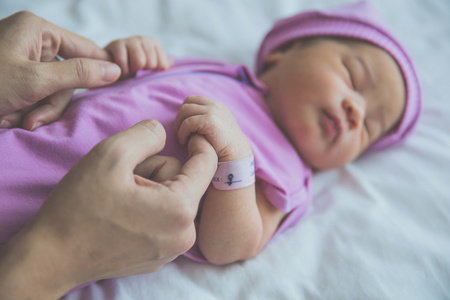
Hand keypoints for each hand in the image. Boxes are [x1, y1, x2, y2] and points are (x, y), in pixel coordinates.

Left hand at [0, 11, 121, 129]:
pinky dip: (27, 111)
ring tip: (17, 119)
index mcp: (38, 30)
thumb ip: (79, 73)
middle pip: (69, 76)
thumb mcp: (35, 80)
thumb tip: (114, 70)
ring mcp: (24, 60)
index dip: (99, 68)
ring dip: (37, 110)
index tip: (117, 84)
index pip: (85, 48)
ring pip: (54, 91)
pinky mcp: (17, 77)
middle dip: (51, 102)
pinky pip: (38, 96)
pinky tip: (9, 117)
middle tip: (33, 118)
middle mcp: (33, 41)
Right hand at [0, 120, 216, 298]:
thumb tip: (164, 133)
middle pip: (185, 182)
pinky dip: (148, 210)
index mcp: (179, 209)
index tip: (186, 132)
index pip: (207, 164)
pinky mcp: (158, 257)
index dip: (199, 142)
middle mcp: (183, 235)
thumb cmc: (79, 207)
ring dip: (152, 190)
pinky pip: (165, 220)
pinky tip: (121, 215)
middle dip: (159, 171)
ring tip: (121, 198)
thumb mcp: (111, 154)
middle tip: (126, 178)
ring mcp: (171, 250)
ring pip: (174, 200)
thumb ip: (147, 134)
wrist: (52, 257)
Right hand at [105, 36, 173, 76]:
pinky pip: (124, 63)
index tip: (146, 69)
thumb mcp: (149, 64)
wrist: (111, 62)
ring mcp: (129, 40)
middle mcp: (142, 39)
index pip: (162, 63)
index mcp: (153, 43)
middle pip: (151, 63)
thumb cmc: (132, 64)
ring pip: (140, 62)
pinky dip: (123, 70)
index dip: (154, 70)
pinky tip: (120, 69)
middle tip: (135, 68)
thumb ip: (161, 63)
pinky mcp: (116, 45)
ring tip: (128, 68)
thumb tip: (171, 63)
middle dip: (143, 70)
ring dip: (133, 70)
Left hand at [175, 95, 251, 161]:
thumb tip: (185, 120)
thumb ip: (204, 120)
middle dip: (179, 118)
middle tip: (180, 133)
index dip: (183, 112)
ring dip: (179, 125)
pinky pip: (188, 122)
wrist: (236, 155)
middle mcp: (214, 105)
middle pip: (187, 104)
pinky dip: (182, 132)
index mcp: (216, 105)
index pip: (192, 99)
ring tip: (182, 138)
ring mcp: (212, 111)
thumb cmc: (224, 146)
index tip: (182, 126)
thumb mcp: (216, 127)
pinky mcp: (209, 120)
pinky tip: (184, 142)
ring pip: (185, 111)